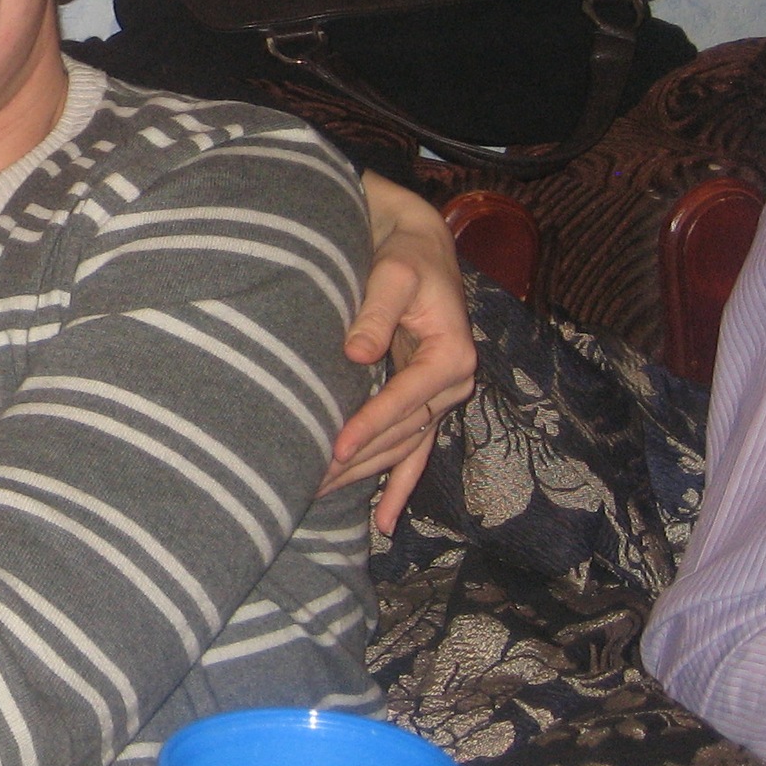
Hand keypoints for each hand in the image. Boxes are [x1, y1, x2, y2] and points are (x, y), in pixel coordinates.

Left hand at [330, 171, 477, 533]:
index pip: (406, 399)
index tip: (335, 447)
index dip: (370, 424)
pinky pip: (416, 450)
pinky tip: (384, 520)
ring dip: (368, 474)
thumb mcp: (393, 274)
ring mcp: (441, 396)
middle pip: (403, 432)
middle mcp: (453, 383)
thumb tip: (356, 353)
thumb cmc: (404, 254)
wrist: (419, 245)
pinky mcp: (424, 400)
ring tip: (323, 496)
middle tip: (312, 481)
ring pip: (404, 446)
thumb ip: (376, 311)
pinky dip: (400, 484)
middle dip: (360, 459)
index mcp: (452, 354)